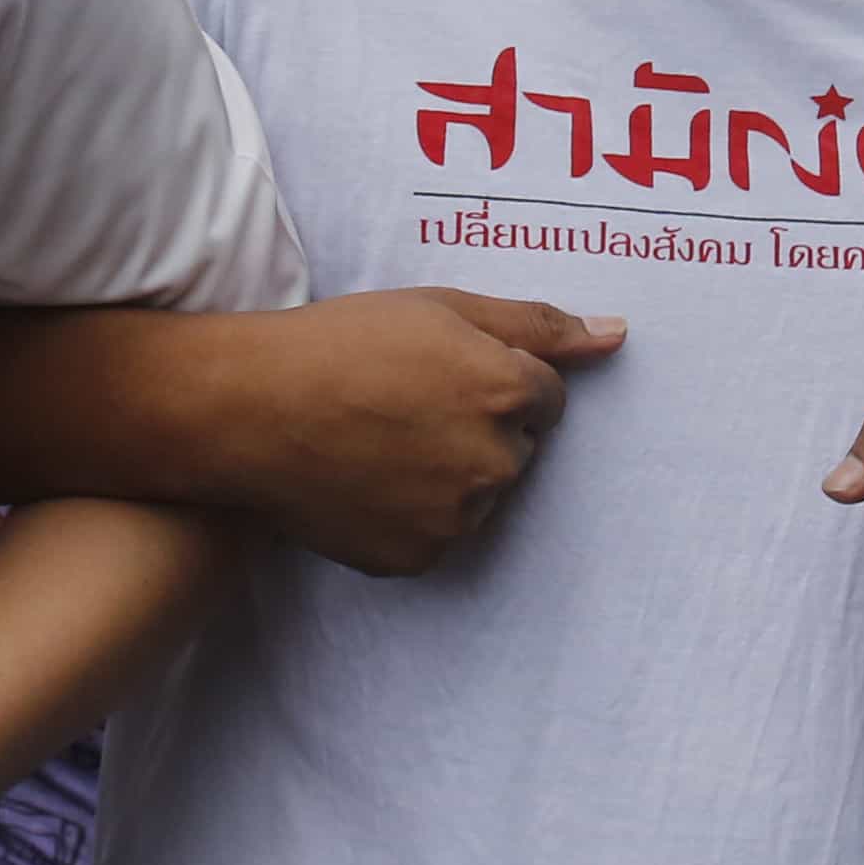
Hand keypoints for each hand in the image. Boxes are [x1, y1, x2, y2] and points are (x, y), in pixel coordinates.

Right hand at [235, 290, 625, 575]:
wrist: (245, 410)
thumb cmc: (341, 343)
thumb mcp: (441, 307)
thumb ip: (538, 325)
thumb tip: (617, 334)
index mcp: (506, 392)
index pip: (545, 397)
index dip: (493, 379)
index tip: (441, 373)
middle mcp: (493, 462)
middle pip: (515, 449)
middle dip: (478, 428)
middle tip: (403, 404)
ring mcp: (456, 518)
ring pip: (478, 495)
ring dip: (449, 474)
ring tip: (378, 441)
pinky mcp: (418, 557)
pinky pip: (438, 535)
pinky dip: (413, 514)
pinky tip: (366, 479)